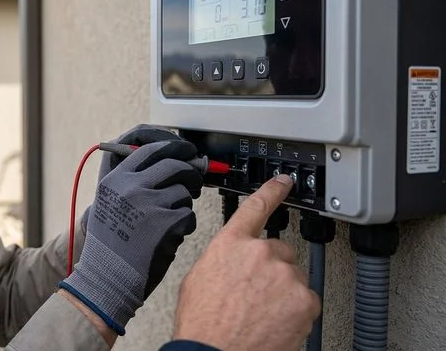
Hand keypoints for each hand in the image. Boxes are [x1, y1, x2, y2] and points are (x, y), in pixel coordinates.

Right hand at [82, 124, 202, 234]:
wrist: (108, 277)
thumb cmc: (111, 244)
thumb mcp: (108, 203)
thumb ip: (131, 181)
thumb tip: (169, 162)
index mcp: (116, 179)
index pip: (150, 149)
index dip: (173, 148)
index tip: (186, 152)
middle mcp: (131, 187)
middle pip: (174, 165)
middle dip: (189, 174)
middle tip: (193, 184)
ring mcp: (149, 204)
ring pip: (184, 193)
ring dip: (183, 206)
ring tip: (169, 222)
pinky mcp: (166, 224)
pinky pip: (188, 215)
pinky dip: (185, 226)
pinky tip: (170, 237)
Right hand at [172, 175, 320, 350]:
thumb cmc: (203, 323)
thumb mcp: (198, 278)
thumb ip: (222, 258)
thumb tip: (231, 258)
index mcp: (230, 243)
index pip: (255, 207)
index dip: (272, 191)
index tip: (283, 182)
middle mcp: (260, 252)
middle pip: (279, 251)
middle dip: (271, 269)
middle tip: (255, 294)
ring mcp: (284, 276)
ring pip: (293, 277)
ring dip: (283, 292)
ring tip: (261, 313)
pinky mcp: (304, 300)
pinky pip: (306, 300)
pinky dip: (295, 312)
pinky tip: (274, 322)